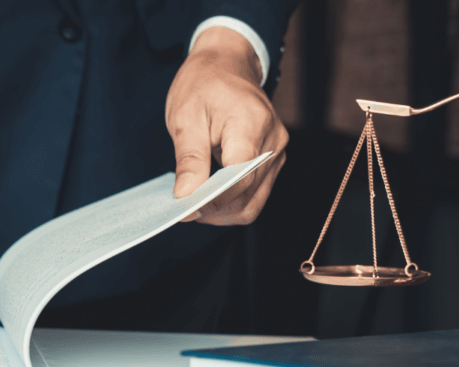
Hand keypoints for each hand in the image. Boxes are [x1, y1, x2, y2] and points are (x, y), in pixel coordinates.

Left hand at [166, 27, 288, 224]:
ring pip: (253, 202)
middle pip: (246, 195)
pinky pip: (254, 194)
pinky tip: (208, 196)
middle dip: (214, 209)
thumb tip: (186, 196)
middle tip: (182, 209)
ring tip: (193, 203)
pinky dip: (230, 202)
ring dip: (222, 211)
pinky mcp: (272, 160)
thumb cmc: (203, 84)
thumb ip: (189, 159)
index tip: (185, 209)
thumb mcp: (185, 117)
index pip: (239, 178)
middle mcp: (273, 141)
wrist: (226, 64)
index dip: (212, 200)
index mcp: (252, 125)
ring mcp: (276, 153)